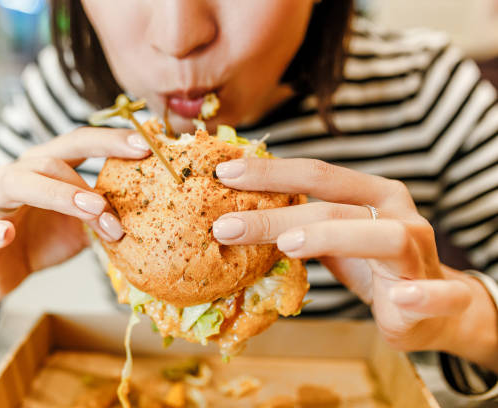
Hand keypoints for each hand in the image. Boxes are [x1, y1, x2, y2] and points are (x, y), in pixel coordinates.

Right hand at [0, 128, 149, 311]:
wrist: (0, 271)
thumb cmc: (44, 239)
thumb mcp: (82, 225)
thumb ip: (105, 213)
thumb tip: (150, 208)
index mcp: (47, 167)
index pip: (78, 143)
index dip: (109, 140)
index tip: (145, 146)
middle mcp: (19, 174)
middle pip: (50, 160)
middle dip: (86, 181)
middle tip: (113, 203)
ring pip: (19, 183)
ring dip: (58, 196)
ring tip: (89, 212)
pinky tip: (6, 234)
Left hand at [211, 157, 481, 353]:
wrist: (432, 306)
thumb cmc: (372, 264)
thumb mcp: (332, 239)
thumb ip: (300, 224)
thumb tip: (236, 216)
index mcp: (372, 192)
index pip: (317, 174)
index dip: (271, 173)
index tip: (224, 174)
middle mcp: (397, 213)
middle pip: (334, 206)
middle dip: (276, 216)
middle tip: (226, 226)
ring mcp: (420, 251)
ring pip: (383, 237)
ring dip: (333, 238)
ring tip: (287, 247)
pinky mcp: (440, 292)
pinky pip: (439, 293)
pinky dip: (421, 295)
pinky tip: (397, 299)